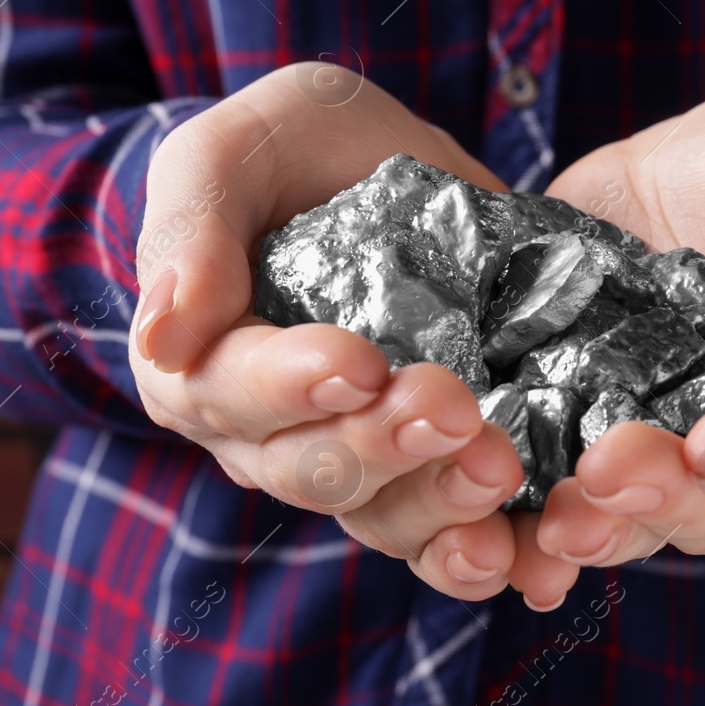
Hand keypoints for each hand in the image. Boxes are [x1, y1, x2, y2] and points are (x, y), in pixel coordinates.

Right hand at [129, 64, 539, 600]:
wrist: (376, 160)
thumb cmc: (287, 149)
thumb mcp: (231, 153)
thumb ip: (191, 231)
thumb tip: (162, 334)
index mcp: (203, 365)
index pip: (232, 395)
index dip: (292, 388)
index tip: (358, 363)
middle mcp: (273, 435)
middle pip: (313, 471)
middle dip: (381, 447)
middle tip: (451, 407)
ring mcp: (360, 458)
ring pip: (386, 517)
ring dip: (442, 508)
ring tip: (500, 473)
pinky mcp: (435, 465)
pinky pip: (455, 534)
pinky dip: (497, 552)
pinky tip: (541, 557)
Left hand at [526, 84, 704, 578]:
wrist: (673, 157)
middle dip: (665, 500)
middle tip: (611, 473)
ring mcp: (635, 431)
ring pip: (625, 514)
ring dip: (592, 525)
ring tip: (553, 519)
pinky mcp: (556, 415)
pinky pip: (538, 481)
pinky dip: (514, 513)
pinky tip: (483, 513)